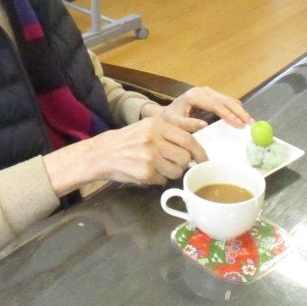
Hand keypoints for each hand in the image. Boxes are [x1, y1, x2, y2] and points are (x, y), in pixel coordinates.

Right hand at [80, 117, 207, 185]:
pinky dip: (159, 179)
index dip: (199, 151)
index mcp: (157, 124)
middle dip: (184, 163)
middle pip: (185, 157)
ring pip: (177, 171)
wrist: (102, 153)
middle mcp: (153, 139)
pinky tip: (148, 172)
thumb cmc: (128, 140)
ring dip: (172, 172)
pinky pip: (163, 180)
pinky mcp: (144, 173)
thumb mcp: (149, 126)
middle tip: (176, 163)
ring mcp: (148, 157)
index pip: (187, 139)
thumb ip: (173, 128)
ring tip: (160, 167)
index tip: (204, 159)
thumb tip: (201, 128)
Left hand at [142, 86, 252, 131]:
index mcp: (194, 96)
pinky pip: (227, 102)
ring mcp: (208, 92)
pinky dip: (236, 110)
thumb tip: (204, 125)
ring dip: (240, 110)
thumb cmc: (169, 120)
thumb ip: (188, 124)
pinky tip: (243, 119)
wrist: (165, 114)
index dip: (228, 114)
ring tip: (249, 123)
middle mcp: (203, 91)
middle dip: (239, 112)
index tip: (238, 124)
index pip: (215, 104)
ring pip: (229, 100)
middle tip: (250, 124)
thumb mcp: (174, 123)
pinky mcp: (212, 97)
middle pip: (225, 100)